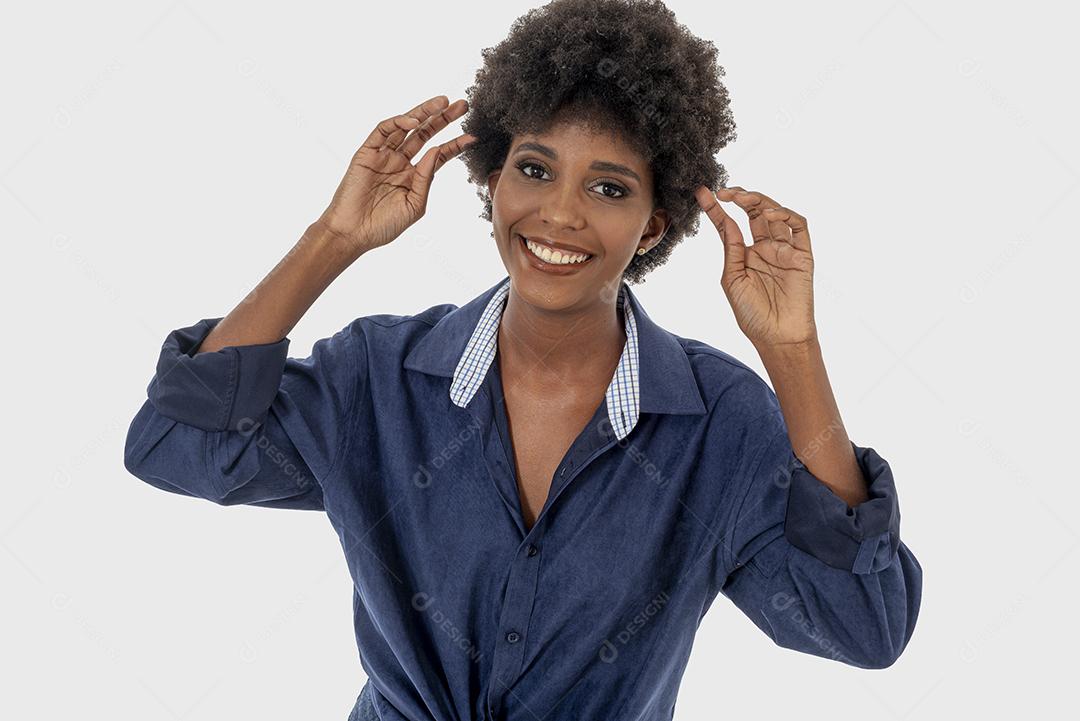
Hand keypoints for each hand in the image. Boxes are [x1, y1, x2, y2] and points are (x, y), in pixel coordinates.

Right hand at [317, 94, 476, 255]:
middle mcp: (400, 162)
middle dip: (443, 119)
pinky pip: (382, 131)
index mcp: (413, 176)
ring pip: (406, 127)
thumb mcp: (414, 205)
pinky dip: (398, 123)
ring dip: (424, 113)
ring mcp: (383, 155)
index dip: (455, 144)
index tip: (473, 136)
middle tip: (462, 106)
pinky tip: (414, 122)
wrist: (353, 234)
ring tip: (443, 102)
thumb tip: (436, 150)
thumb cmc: (384, 226)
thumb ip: (426, 179)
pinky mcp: (366, 152)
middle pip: (425, 134)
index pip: (438, 154)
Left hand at [695, 185, 817, 349]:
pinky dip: (786, 215)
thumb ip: (731, 249)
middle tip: (724, 191)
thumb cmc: (752, 314)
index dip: (717, 209)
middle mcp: (765, 248)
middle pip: (755, 213)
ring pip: (775, 214)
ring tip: (741, 198)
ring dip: (759, 201)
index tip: (702, 193)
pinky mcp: (803, 254)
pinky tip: (769, 215)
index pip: (730, 225)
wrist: (777, 337)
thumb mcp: (733, 279)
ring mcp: (784, 249)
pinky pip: (799, 227)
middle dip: (740, 198)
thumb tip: (727, 221)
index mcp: (746, 255)